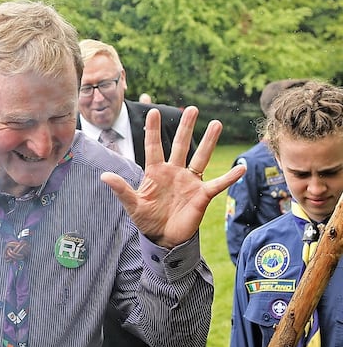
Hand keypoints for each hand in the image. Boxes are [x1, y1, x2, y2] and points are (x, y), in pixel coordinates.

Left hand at [101, 106, 245, 247]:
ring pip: (201, 157)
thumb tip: (104, 176)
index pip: (153, 146)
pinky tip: (241, 168)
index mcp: (155, 172)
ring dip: (209, 141)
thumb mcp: (133, 204)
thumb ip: (121, 189)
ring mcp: (190, 182)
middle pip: (180, 145)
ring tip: (216, 123)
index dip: (153, 130)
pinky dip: (230, 177)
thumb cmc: (147, 220)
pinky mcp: (202, 195)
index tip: (153, 111)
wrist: (164, 238)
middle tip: (192, 108)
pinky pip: (218, 184)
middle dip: (186, 127)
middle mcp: (174, 172)